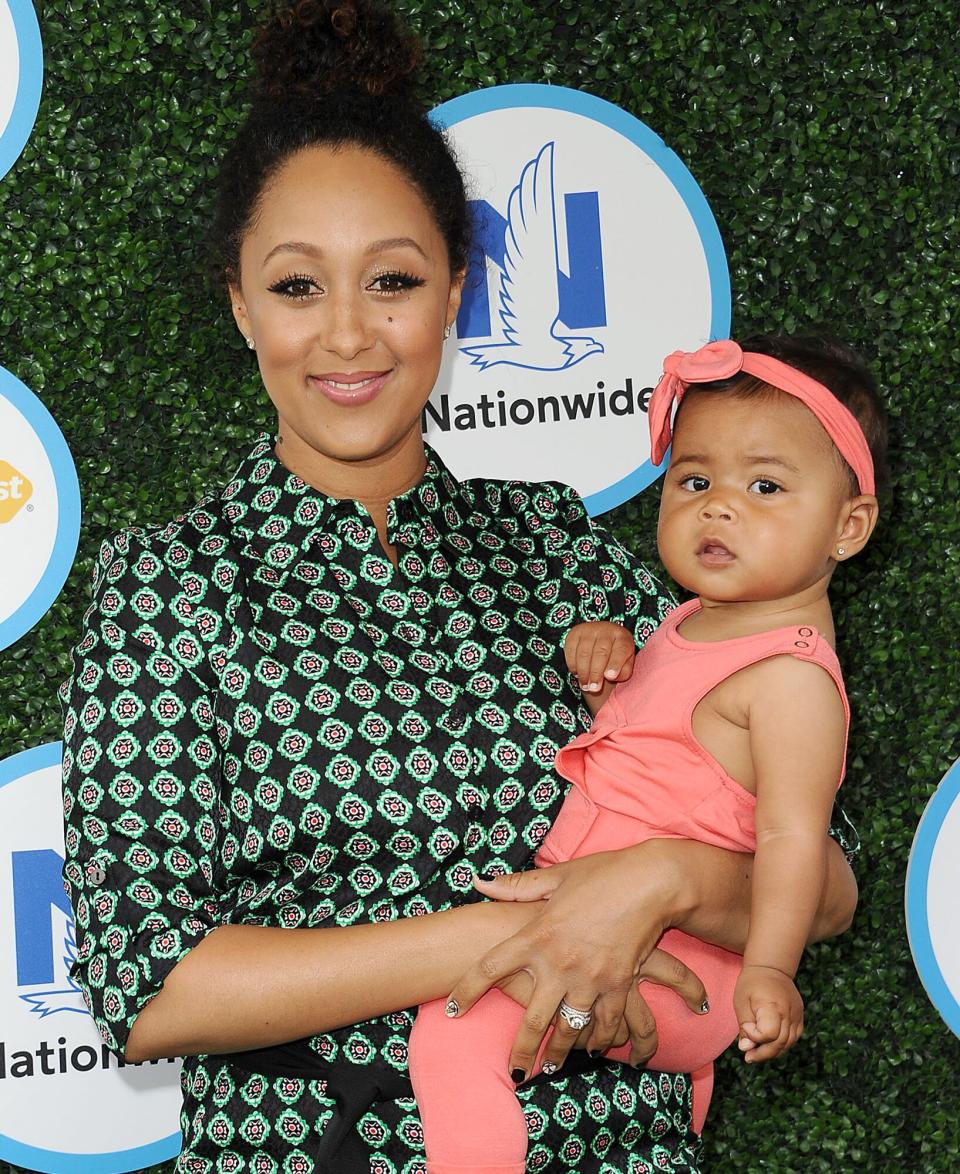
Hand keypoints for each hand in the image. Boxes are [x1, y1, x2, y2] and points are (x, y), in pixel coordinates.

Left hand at [447, 847, 706, 1080]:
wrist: (650, 882)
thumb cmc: (601, 874)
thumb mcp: (556, 877)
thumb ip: (517, 887)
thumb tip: (479, 881)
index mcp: (537, 933)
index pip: (490, 966)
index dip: (467, 990)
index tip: (453, 1009)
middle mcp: (559, 961)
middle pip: (532, 1018)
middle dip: (520, 1050)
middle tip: (513, 1071)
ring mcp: (589, 977)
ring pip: (568, 1029)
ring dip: (558, 1053)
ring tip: (549, 1067)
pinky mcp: (618, 984)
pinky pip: (604, 1023)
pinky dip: (598, 1040)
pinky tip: (593, 1050)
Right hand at [564, 622, 634, 694]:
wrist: (601, 640)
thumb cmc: (616, 657)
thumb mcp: (626, 664)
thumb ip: (624, 672)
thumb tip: (610, 676)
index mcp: (622, 637)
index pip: (621, 649)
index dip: (615, 664)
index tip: (610, 677)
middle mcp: (606, 629)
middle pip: (601, 651)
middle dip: (596, 672)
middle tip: (594, 688)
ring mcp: (588, 629)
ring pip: (584, 652)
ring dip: (583, 672)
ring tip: (585, 686)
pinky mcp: (574, 633)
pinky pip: (571, 650)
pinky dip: (573, 664)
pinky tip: (577, 674)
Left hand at [734, 964, 803, 1062]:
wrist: (771, 967)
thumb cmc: (752, 983)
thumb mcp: (741, 1002)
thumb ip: (744, 1027)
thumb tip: (746, 1049)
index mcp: (772, 1006)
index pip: (769, 1034)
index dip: (756, 1036)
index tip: (746, 1026)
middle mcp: (789, 1013)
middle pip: (780, 1043)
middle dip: (763, 1054)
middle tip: (749, 1057)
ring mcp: (797, 1015)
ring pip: (788, 1043)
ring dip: (773, 1051)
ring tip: (757, 1053)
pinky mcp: (800, 1017)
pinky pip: (793, 1037)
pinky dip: (782, 1044)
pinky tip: (770, 1044)